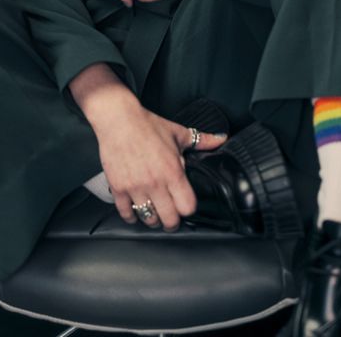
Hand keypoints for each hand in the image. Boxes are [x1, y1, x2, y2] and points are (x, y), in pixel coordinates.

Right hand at [95, 101, 227, 230]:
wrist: (118, 118)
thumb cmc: (148, 125)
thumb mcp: (178, 133)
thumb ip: (202, 140)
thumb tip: (221, 139)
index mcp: (173, 171)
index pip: (188, 207)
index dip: (188, 209)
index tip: (184, 206)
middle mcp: (155, 183)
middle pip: (169, 220)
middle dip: (171, 221)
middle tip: (169, 217)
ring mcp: (136, 187)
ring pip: (148, 219)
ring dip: (152, 219)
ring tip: (153, 213)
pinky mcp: (118, 187)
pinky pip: (126, 213)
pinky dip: (130, 215)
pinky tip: (134, 209)